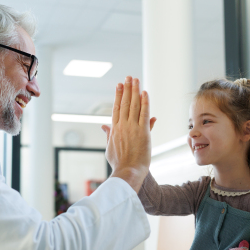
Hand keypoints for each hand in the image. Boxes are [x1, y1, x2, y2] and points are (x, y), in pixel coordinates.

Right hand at [101, 77, 154, 192]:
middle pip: (125, 103)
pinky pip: (144, 113)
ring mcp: (132, 128)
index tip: (119, 85)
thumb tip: (104, 126)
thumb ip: (108, 135)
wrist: (127, 172)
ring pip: (134, 105)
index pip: (116, 108)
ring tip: (136, 80)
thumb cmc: (119, 163)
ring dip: (135, 91)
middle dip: (127, 88)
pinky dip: (145, 102)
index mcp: (114, 129)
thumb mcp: (110, 148)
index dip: (118, 95)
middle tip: (128, 77)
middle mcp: (122, 126)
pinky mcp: (143, 132)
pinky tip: (145, 92)